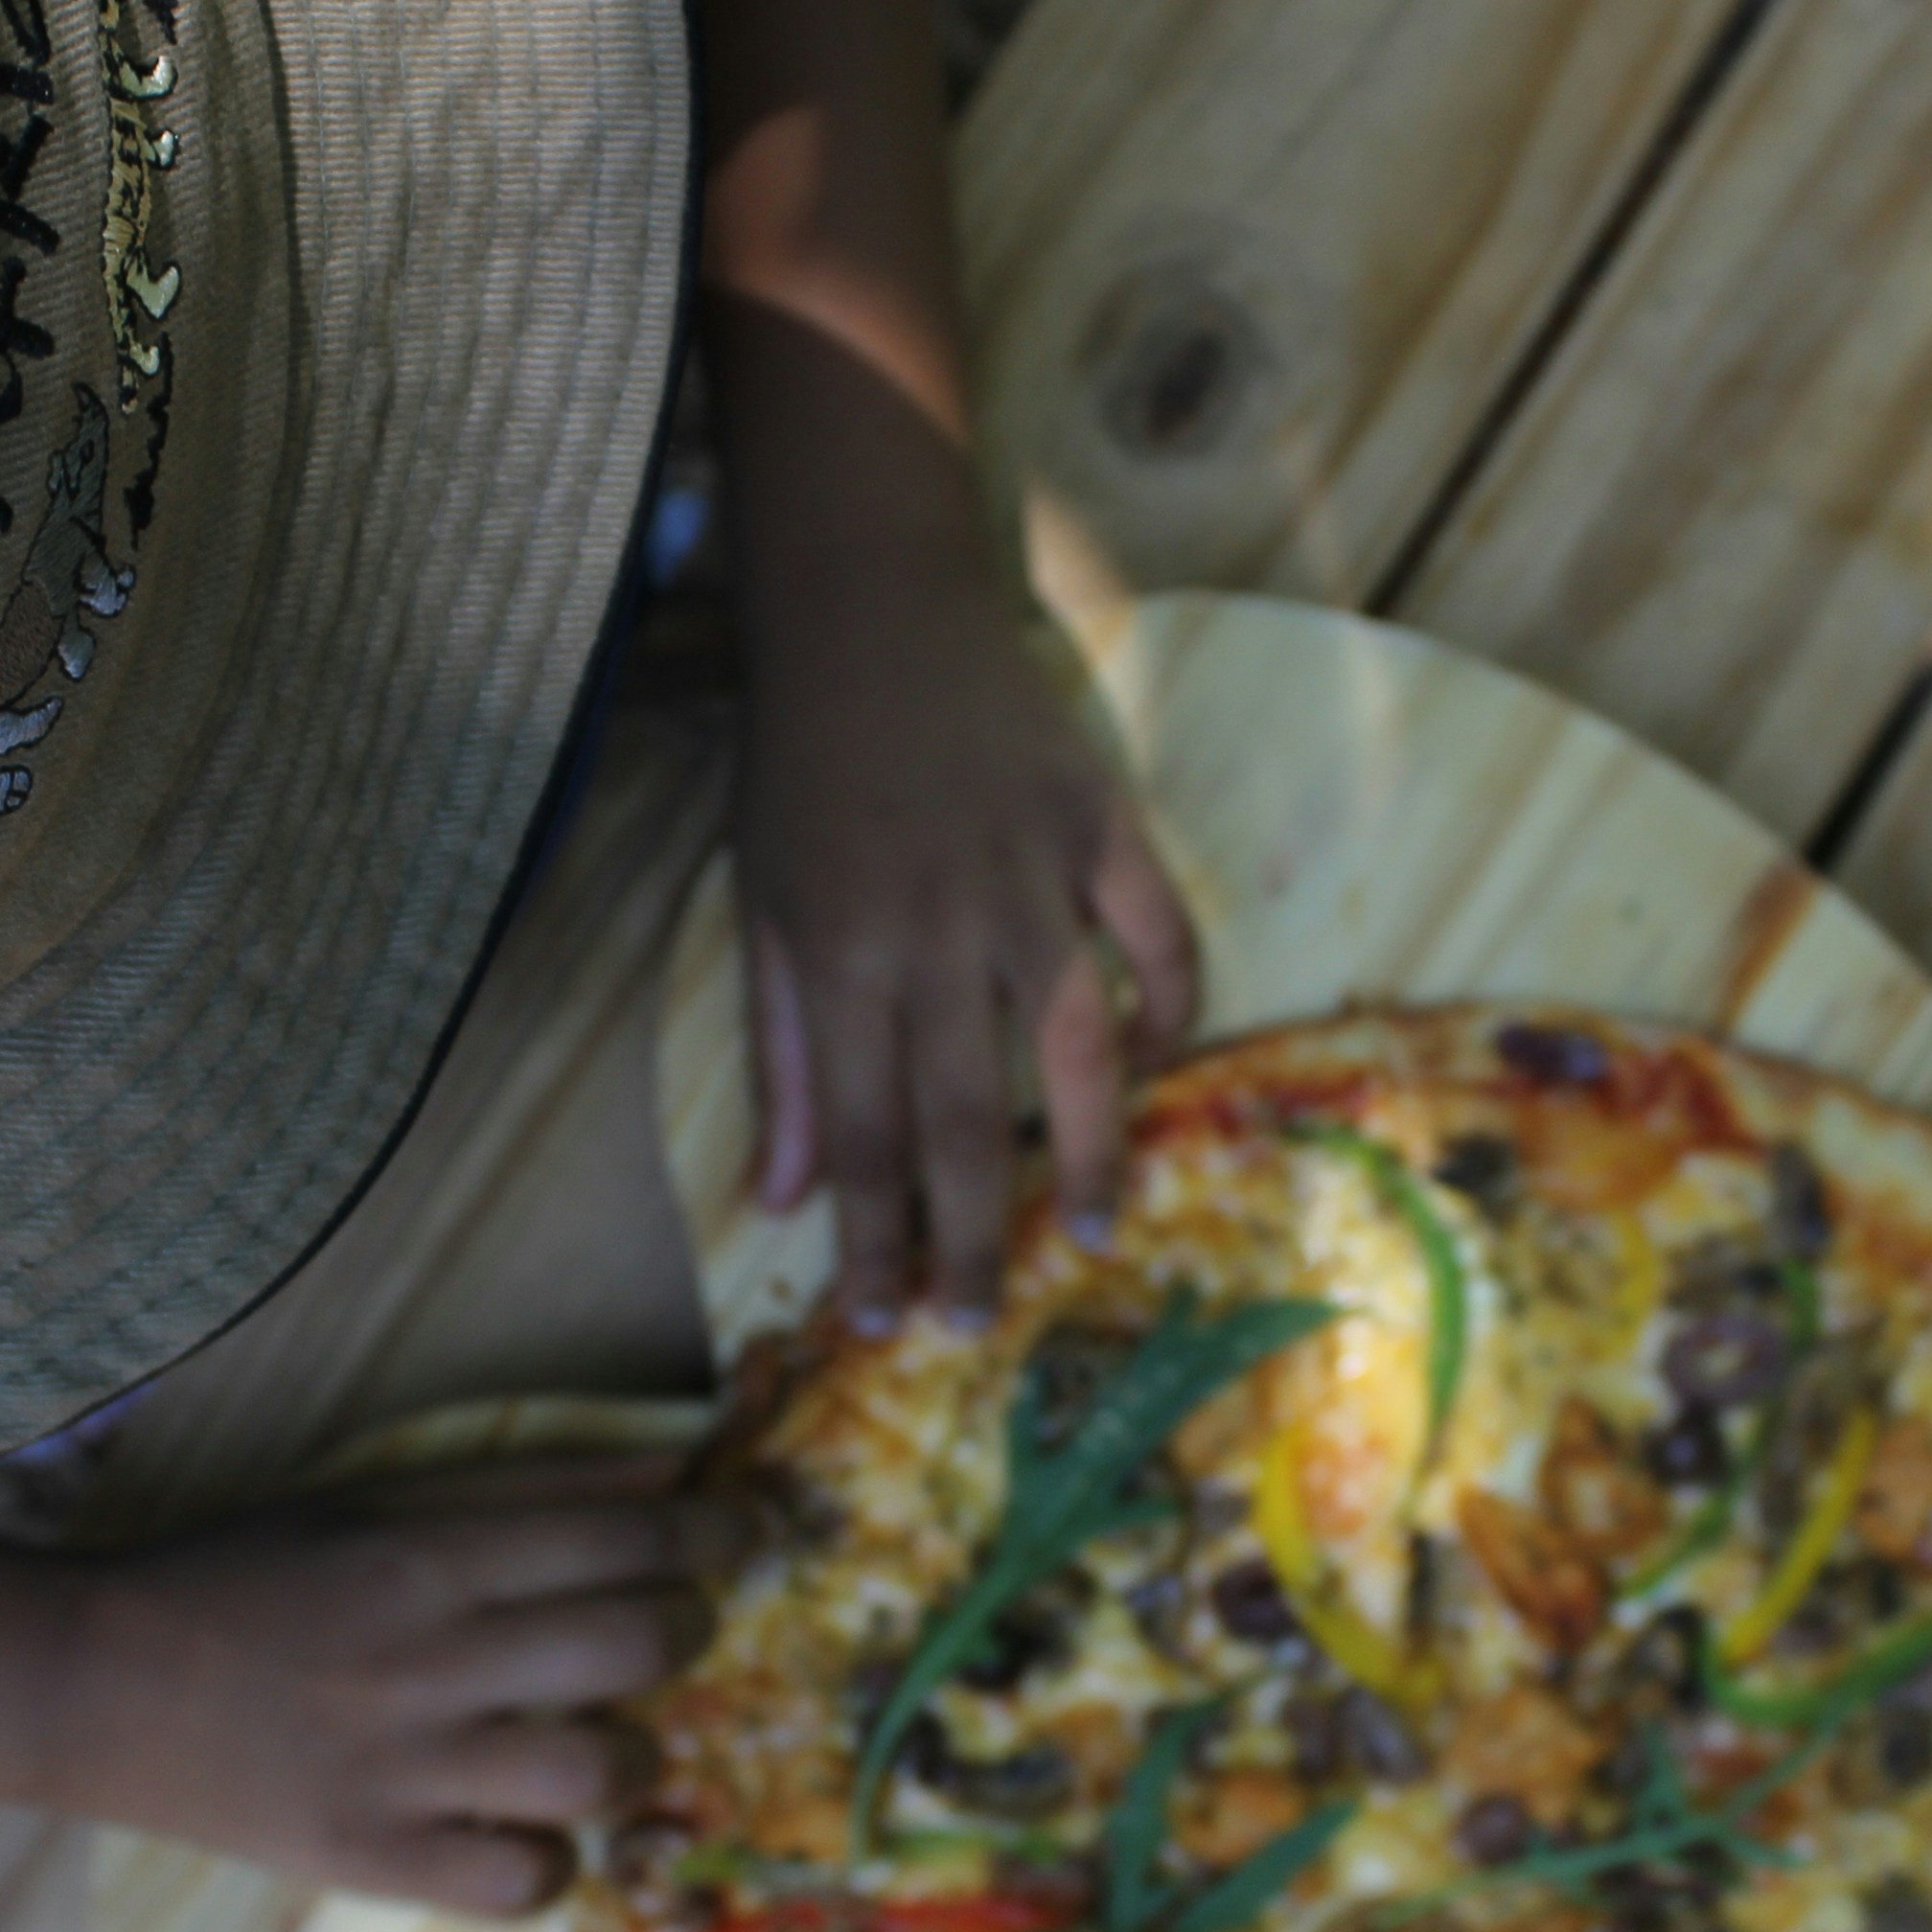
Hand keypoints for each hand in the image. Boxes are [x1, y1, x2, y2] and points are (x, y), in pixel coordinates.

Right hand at [47, 1461, 739, 1912]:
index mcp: (427, 1552)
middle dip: (692, 1625)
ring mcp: (403, 1768)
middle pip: (639, 1641)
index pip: (626, 1530)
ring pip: (601, 1771)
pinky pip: (521, 1882)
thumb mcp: (372, 1499)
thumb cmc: (245, 1575)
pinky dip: (547, 1860)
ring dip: (634, 1756)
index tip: (744, 1530)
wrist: (96, 1682)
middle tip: (676, 1625)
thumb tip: (672, 1462)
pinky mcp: (372, 1860)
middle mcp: (428, 1656)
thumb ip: (524, 1486)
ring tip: (606, 1742)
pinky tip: (524, 1827)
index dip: (717, 1529)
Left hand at [737, 522, 1198, 1329]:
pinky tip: (1158, 1064)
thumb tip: (783, 1198)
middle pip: (964, 1117)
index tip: (887, 1320)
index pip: (863, 1134)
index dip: (875, 1239)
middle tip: (983, 1320)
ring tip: (1088, 1228)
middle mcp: (940, 928)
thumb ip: (781, 1055)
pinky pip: (1161, 937)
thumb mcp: (760, 905)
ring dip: (1082, 1152)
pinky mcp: (1103, 821)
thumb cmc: (802, 768)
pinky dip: (1170, 1007)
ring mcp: (1034, 874)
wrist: (871, 611)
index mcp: (842, 954)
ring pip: (1075, 1049)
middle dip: (970, 1236)